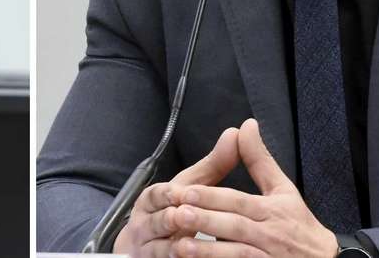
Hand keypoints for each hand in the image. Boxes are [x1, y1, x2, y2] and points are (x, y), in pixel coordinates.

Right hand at [113, 126, 240, 257]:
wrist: (143, 248)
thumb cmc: (172, 212)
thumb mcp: (190, 188)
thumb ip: (213, 165)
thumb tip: (236, 133)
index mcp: (152, 201)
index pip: (156, 194)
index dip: (167, 194)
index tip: (180, 194)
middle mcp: (145, 224)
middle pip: (156, 220)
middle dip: (168, 219)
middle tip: (183, 218)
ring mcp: (147, 248)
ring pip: (156, 246)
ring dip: (169, 245)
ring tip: (183, 245)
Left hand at [169, 118, 338, 257]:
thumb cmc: (299, 225)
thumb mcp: (282, 190)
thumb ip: (260, 160)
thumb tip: (246, 126)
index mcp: (271, 210)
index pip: (239, 201)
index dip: (212, 197)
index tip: (186, 192)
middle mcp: (269, 234)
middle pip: (235, 226)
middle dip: (206, 220)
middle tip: (177, 214)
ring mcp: (266, 257)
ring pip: (237, 253)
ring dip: (208, 251)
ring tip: (181, 245)